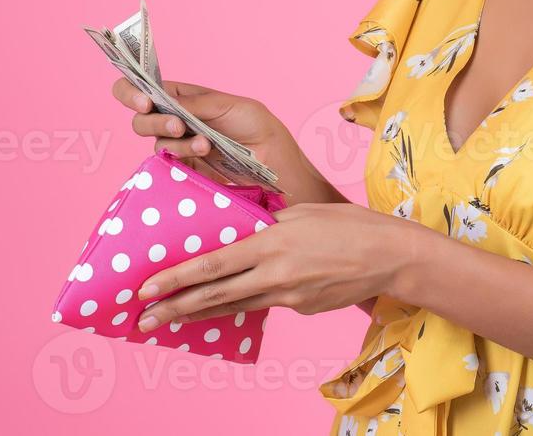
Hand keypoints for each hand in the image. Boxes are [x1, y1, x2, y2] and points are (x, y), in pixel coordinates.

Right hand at [113, 77, 289, 184]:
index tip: (144, 101)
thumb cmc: (253, 122)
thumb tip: (166, 102)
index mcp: (180, 96)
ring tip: (205, 142)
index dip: (131, 92)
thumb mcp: (226, 104)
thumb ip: (194, 104)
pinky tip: (205, 150)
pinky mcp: (184, 167)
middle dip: (153, 122)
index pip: (141, 88)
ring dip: (178, 141)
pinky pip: (170, 163)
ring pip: (156, 143)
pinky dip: (185, 155)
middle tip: (178, 125)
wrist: (271, 156)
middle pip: (140, 120)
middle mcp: (173, 118)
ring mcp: (178, 144)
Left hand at [132, 203, 414, 329]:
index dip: (176, 278)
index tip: (147, 287)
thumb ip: (267, 225)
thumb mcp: (301, 212)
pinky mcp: (301, 308)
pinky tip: (225, 305)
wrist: (390, 256)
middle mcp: (274, 275)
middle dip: (174, 308)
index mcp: (271, 244)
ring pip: (234, 305)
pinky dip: (240, 304)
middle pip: (214, 296)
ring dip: (199, 314)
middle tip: (141, 319)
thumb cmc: (349, 224)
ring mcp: (288, 297)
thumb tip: (243, 234)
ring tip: (169, 321)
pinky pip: (263, 304)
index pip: (212, 264)